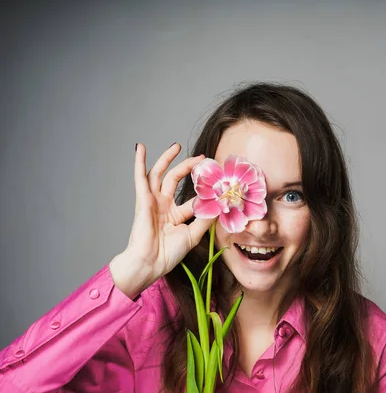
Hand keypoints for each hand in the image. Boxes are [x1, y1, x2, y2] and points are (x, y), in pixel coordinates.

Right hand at [109, 143, 213, 298]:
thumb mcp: (192, 235)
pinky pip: (141, 177)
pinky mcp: (143, 200)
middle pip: (176, 179)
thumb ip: (205, 219)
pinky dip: (139, 162)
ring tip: (176, 146)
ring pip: (160, 174)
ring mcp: (153, 201)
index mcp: (175, 214)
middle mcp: (163, 205)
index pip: (193, 197)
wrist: (149, 264)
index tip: (219, 181)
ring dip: (167, 159)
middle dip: (189, 167)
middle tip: (203, 158)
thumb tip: (220, 205)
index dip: (205, 189)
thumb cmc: (167, 254)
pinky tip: (140, 148)